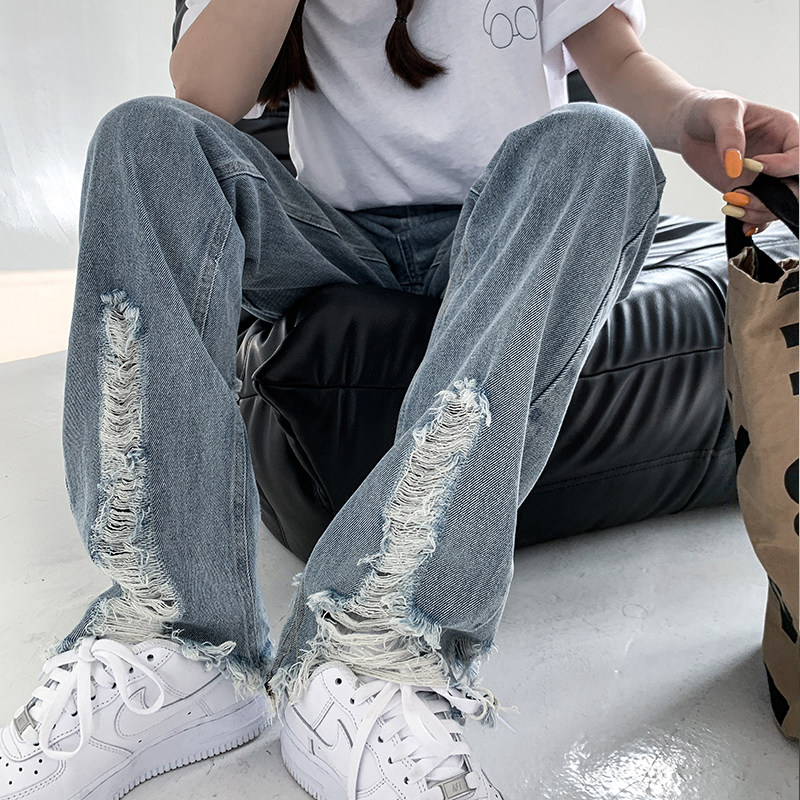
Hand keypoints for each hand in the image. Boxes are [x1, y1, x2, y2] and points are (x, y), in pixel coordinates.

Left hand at [678, 90, 798, 233]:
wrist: (690, 127)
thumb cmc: (710, 110)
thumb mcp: (721, 111)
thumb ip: (729, 134)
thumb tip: (735, 165)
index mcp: (788, 131)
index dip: (782, 166)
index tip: (752, 165)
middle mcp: (782, 156)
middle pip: (796, 186)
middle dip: (773, 198)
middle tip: (740, 196)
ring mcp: (767, 177)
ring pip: (779, 204)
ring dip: (759, 211)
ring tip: (731, 204)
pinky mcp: (750, 191)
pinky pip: (762, 213)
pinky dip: (754, 221)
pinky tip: (740, 222)